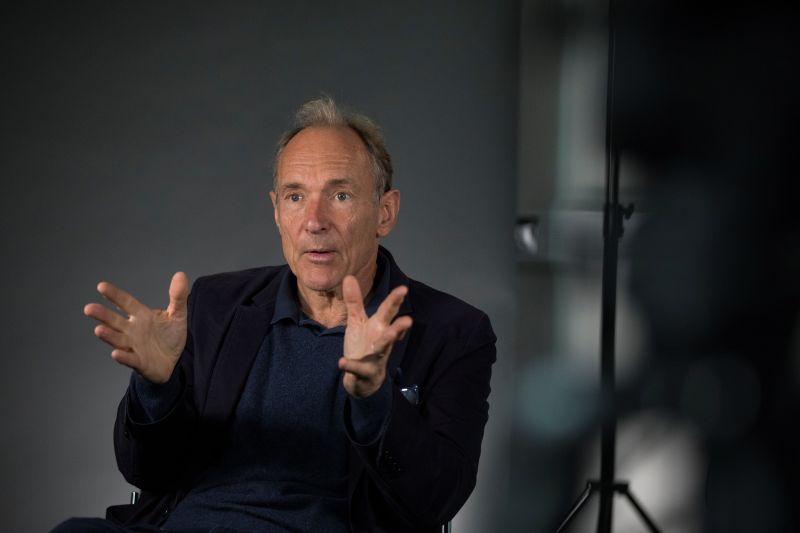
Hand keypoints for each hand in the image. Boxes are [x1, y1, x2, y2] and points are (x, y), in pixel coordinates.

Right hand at [84, 272, 189, 383]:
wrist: (174, 361)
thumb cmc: (170, 336)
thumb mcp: (177, 315)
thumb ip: (178, 297)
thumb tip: (180, 274)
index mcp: (141, 316)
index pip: (126, 303)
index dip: (114, 295)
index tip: (101, 286)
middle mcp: (133, 330)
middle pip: (115, 321)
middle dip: (102, 315)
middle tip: (89, 308)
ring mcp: (134, 347)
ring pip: (118, 340)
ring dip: (108, 335)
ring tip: (98, 330)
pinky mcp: (140, 362)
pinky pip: (130, 359)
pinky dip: (123, 357)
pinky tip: (115, 354)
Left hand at [338, 275, 412, 397]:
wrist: (364, 378)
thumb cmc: (364, 345)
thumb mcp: (357, 322)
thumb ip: (354, 301)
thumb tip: (349, 276)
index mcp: (379, 326)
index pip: (387, 311)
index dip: (395, 300)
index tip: (403, 289)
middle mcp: (380, 340)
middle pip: (391, 331)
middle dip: (399, 326)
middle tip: (408, 320)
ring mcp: (375, 357)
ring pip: (383, 349)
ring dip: (387, 342)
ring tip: (393, 335)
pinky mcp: (365, 371)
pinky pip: (358, 369)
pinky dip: (350, 366)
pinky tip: (341, 362)